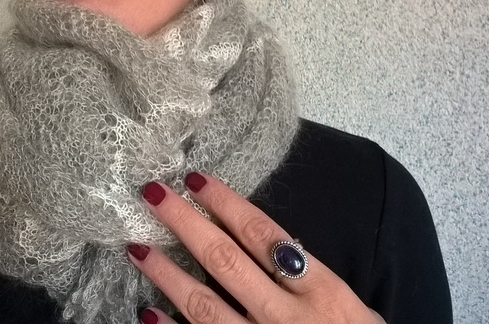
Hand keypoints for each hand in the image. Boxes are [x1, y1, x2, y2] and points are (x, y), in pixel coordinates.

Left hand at [127, 172, 384, 323]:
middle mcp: (287, 315)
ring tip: (137, 248)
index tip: (194, 179)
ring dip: (165, 273)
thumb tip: (265, 244)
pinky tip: (146, 313)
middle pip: (224, 258)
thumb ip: (311, 277)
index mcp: (322, 291)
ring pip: (202, 304)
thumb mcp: (352, 308)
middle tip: (152, 193)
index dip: (226, 203)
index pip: (264, 234)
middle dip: (184, 222)